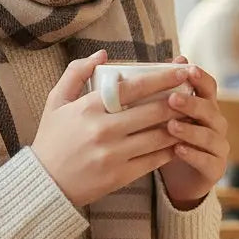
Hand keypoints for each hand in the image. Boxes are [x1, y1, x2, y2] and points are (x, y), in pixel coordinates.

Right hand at [32, 51, 193, 208]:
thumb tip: (102, 55)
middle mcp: (103, 130)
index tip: (180, 71)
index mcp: (88, 108)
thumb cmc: (52, 139)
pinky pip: (154, 159)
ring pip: (158, 136)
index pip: (133, 87)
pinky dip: (170, 149)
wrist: (45, 184)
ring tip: (192, 116)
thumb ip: (76, 73)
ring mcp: (113, 154)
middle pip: (153, 111)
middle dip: (179, 100)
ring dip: (179, 125)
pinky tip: (178, 141)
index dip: (162, 78)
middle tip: (193, 92)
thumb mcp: (55, 101)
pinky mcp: (120, 176)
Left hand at [156, 57, 228, 209]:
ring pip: (209, 135)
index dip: (200, 77)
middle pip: (209, 109)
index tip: (187, 69)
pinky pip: (207, 161)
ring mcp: (218, 147)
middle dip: (191, 103)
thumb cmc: (168, 139)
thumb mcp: (163, 114)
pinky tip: (178, 150)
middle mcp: (216, 124)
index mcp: (205, 106)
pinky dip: (193, 155)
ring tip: (171, 127)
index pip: (208, 87)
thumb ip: (162, 90)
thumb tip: (158, 63)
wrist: (177, 179)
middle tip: (171, 99)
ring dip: (190, 130)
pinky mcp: (215, 169)